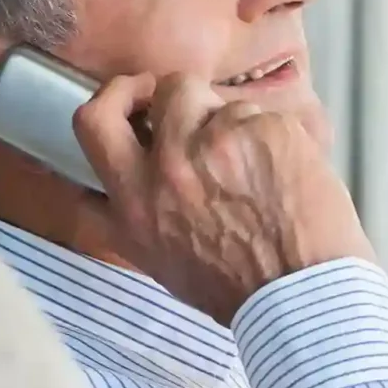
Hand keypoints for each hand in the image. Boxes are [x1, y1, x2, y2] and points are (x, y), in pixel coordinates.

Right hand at [74, 72, 373, 324]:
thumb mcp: (154, 259)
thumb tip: (87, 189)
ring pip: (225, 102)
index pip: (96, 121)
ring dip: (239, 126)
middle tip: (209, 122)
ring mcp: (221, 143)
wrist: (300, 298)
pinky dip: (278, 140)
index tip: (136, 96)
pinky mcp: (269, 132)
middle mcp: (171, 166)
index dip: (117, 96)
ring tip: (260, 171)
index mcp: (136, 200)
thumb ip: (122, 215)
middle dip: (188, 99)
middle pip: (169, 90)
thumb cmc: (233, 288)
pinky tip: (289, 177)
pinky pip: (268, 116)